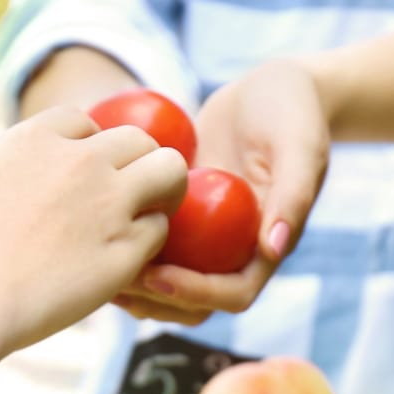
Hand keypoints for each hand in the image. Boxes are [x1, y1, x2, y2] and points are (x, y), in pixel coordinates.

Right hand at [0, 106, 187, 353]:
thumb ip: (10, 178)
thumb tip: (3, 192)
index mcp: (37, 138)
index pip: (87, 122)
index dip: (93, 152)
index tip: (85, 180)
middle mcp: (80, 161)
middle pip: (140, 141)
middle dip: (140, 167)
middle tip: (133, 201)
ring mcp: (109, 203)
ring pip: (170, 172)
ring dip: (165, 195)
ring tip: (147, 222)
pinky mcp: (126, 248)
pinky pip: (160, 231)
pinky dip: (150, 244)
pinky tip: (128, 262)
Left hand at [117, 59, 330, 323]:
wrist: (273, 89)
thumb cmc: (292, 113)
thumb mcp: (299, 147)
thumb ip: (293, 196)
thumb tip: (272, 248)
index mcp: (265, 249)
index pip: (234, 295)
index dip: (196, 294)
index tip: (158, 276)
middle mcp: (235, 252)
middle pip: (196, 303)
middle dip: (157, 300)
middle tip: (116, 281)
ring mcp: (207, 239)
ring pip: (170, 284)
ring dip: (136, 287)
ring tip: (97, 270)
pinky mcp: (183, 217)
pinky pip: (153, 245)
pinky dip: (125, 247)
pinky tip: (93, 233)